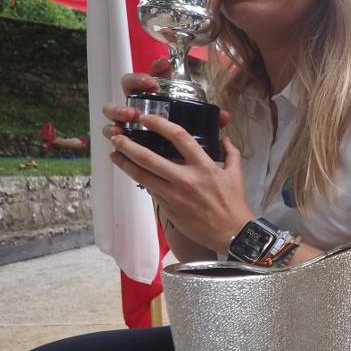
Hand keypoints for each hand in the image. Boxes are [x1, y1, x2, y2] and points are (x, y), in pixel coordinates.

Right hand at [100, 58, 230, 141]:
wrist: (172, 165)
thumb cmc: (182, 142)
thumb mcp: (196, 129)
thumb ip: (210, 121)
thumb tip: (225, 117)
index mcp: (157, 96)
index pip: (154, 74)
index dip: (157, 68)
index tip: (164, 66)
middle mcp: (139, 103)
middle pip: (129, 85)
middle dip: (135, 83)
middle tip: (147, 90)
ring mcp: (126, 120)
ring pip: (114, 108)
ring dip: (119, 109)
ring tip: (129, 116)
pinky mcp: (121, 137)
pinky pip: (111, 131)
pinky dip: (112, 132)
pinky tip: (118, 135)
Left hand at [108, 113, 252, 252]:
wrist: (231, 232)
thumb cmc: (234, 203)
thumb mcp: (236, 174)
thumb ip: (230, 153)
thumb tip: (225, 138)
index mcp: (203, 166)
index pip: (179, 137)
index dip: (160, 125)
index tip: (146, 118)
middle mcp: (185, 179)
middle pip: (149, 158)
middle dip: (129, 146)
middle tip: (116, 136)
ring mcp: (174, 195)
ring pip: (143, 176)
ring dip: (125, 164)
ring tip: (113, 154)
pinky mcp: (168, 209)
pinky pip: (151, 191)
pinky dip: (141, 181)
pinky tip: (133, 173)